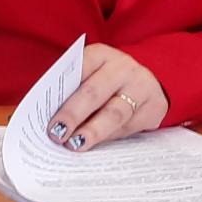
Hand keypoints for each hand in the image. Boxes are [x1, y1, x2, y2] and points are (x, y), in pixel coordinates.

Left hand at [48, 44, 167, 152]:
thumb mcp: (90, 75)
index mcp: (100, 54)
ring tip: (75, 144)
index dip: (62, 91)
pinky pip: (128, 127)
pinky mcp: (154, 107)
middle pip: (94, 92)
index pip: (78, 68)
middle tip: (57, 133)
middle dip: (73, 114)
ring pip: (114, 113)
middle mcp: (122, 68)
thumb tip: (51, 121)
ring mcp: (141, 87)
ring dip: (92, 131)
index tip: (47, 112)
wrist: (147, 81)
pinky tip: (95, 146)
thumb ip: (71, 90)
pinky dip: (109, 138)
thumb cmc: (106, 81)